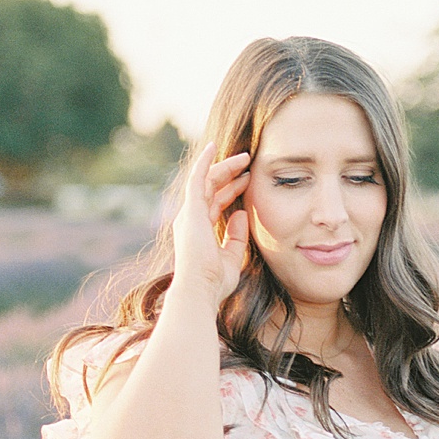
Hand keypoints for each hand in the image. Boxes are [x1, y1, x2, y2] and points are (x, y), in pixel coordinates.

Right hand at [170, 142, 251, 304]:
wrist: (200, 290)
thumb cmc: (214, 282)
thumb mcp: (232, 256)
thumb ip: (236, 236)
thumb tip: (241, 214)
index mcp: (199, 230)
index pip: (216, 202)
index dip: (232, 189)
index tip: (248, 179)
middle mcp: (190, 218)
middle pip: (212, 188)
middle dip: (230, 173)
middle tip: (249, 161)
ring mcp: (189, 213)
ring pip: (208, 180)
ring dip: (226, 166)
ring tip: (245, 156)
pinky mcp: (190, 209)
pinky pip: (197, 179)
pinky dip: (204, 162)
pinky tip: (213, 148)